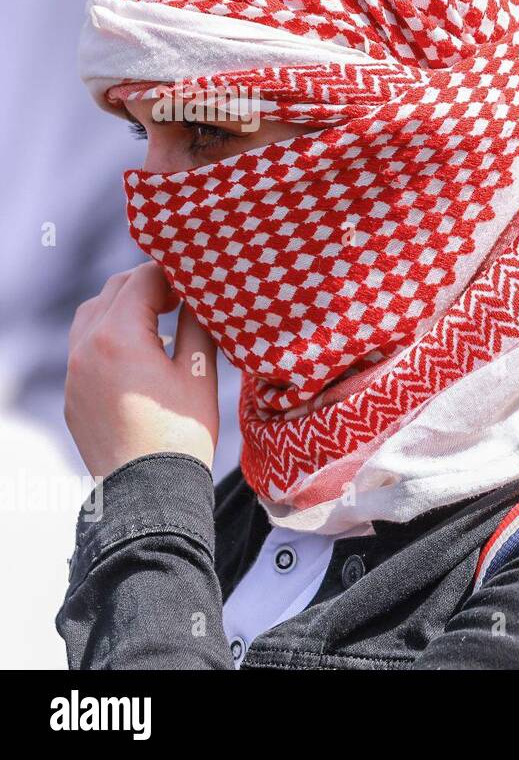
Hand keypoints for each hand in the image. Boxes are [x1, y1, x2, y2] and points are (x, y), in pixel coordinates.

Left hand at [65, 262, 219, 476]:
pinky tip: (139, 354)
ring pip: (92, 316)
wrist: (149, 491)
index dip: (173, 273)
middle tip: (182, 295)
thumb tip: (200, 297)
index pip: (143, 280)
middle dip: (147, 286)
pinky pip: (85, 349)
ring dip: (123, 308)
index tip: (197, 280)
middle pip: (113, 292)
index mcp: (119, 336)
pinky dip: (109, 337)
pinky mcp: (72, 395)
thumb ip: (198, 325)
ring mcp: (73, 372)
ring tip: (158, 321)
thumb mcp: (199, 373)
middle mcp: (85, 347)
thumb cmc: (181, 434)